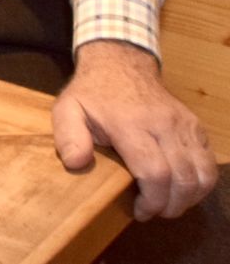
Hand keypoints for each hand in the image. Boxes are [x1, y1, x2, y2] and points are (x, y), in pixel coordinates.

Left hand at [52, 40, 216, 219]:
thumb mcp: (67, 109)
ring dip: (189, 198)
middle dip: (171, 205)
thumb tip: (76, 164)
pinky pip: (209, 162)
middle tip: (154, 211)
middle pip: (182, 178)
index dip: (152, 200)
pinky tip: (181, 188)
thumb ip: (68, 136)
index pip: (154, 172)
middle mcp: (163, 124)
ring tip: (169, 203)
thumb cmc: (92, 94)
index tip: (139, 211)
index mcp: (130, 123)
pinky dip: (201, 182)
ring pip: (202, 173)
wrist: (120, 64)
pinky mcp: (196, 126)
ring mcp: (184, 124)